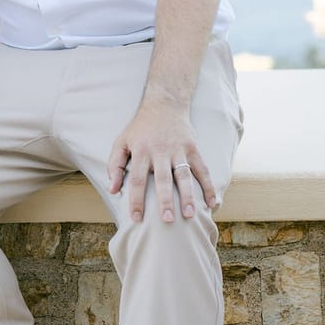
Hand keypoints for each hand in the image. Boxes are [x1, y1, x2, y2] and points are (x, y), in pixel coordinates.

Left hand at [107, 99, 215, 222]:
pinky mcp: (192, 148)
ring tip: (190, 215)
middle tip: (166, 220)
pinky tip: (212, 203)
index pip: (136, 179)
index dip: (136, 200)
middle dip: (165, 200)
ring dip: (188, 196)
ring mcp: (178, 150)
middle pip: (162, 179)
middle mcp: (160, 151)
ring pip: (184, 175)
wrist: (164, 105)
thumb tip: (113, 190)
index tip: (136, 218)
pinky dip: (208, 186)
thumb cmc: (140, 128)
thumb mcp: (122, 142)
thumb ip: (115, 165)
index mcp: (141, 151)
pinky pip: (203, 169)